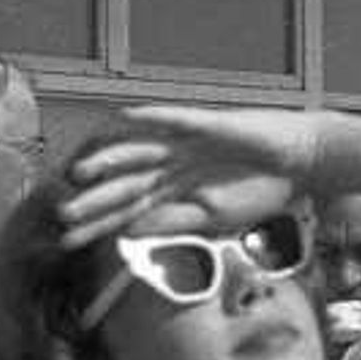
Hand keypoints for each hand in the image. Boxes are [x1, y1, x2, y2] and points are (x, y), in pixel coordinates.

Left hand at [55, 103, 329, 254]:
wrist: (299, 163)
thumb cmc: (258, 191)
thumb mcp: (211, 219)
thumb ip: (171, 225)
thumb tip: (127, 236)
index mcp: (171, 192)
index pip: (125, 211)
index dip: (96, 225)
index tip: (67, 243)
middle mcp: (170, 166)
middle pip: (122, 184)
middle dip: (93, 201)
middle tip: (61, 215)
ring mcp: (184, 143)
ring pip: (137, 152)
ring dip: (108, 162)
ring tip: (78, 174)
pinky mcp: (205, 124)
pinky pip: (173, 118)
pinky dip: (149, 117)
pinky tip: (123, 117)